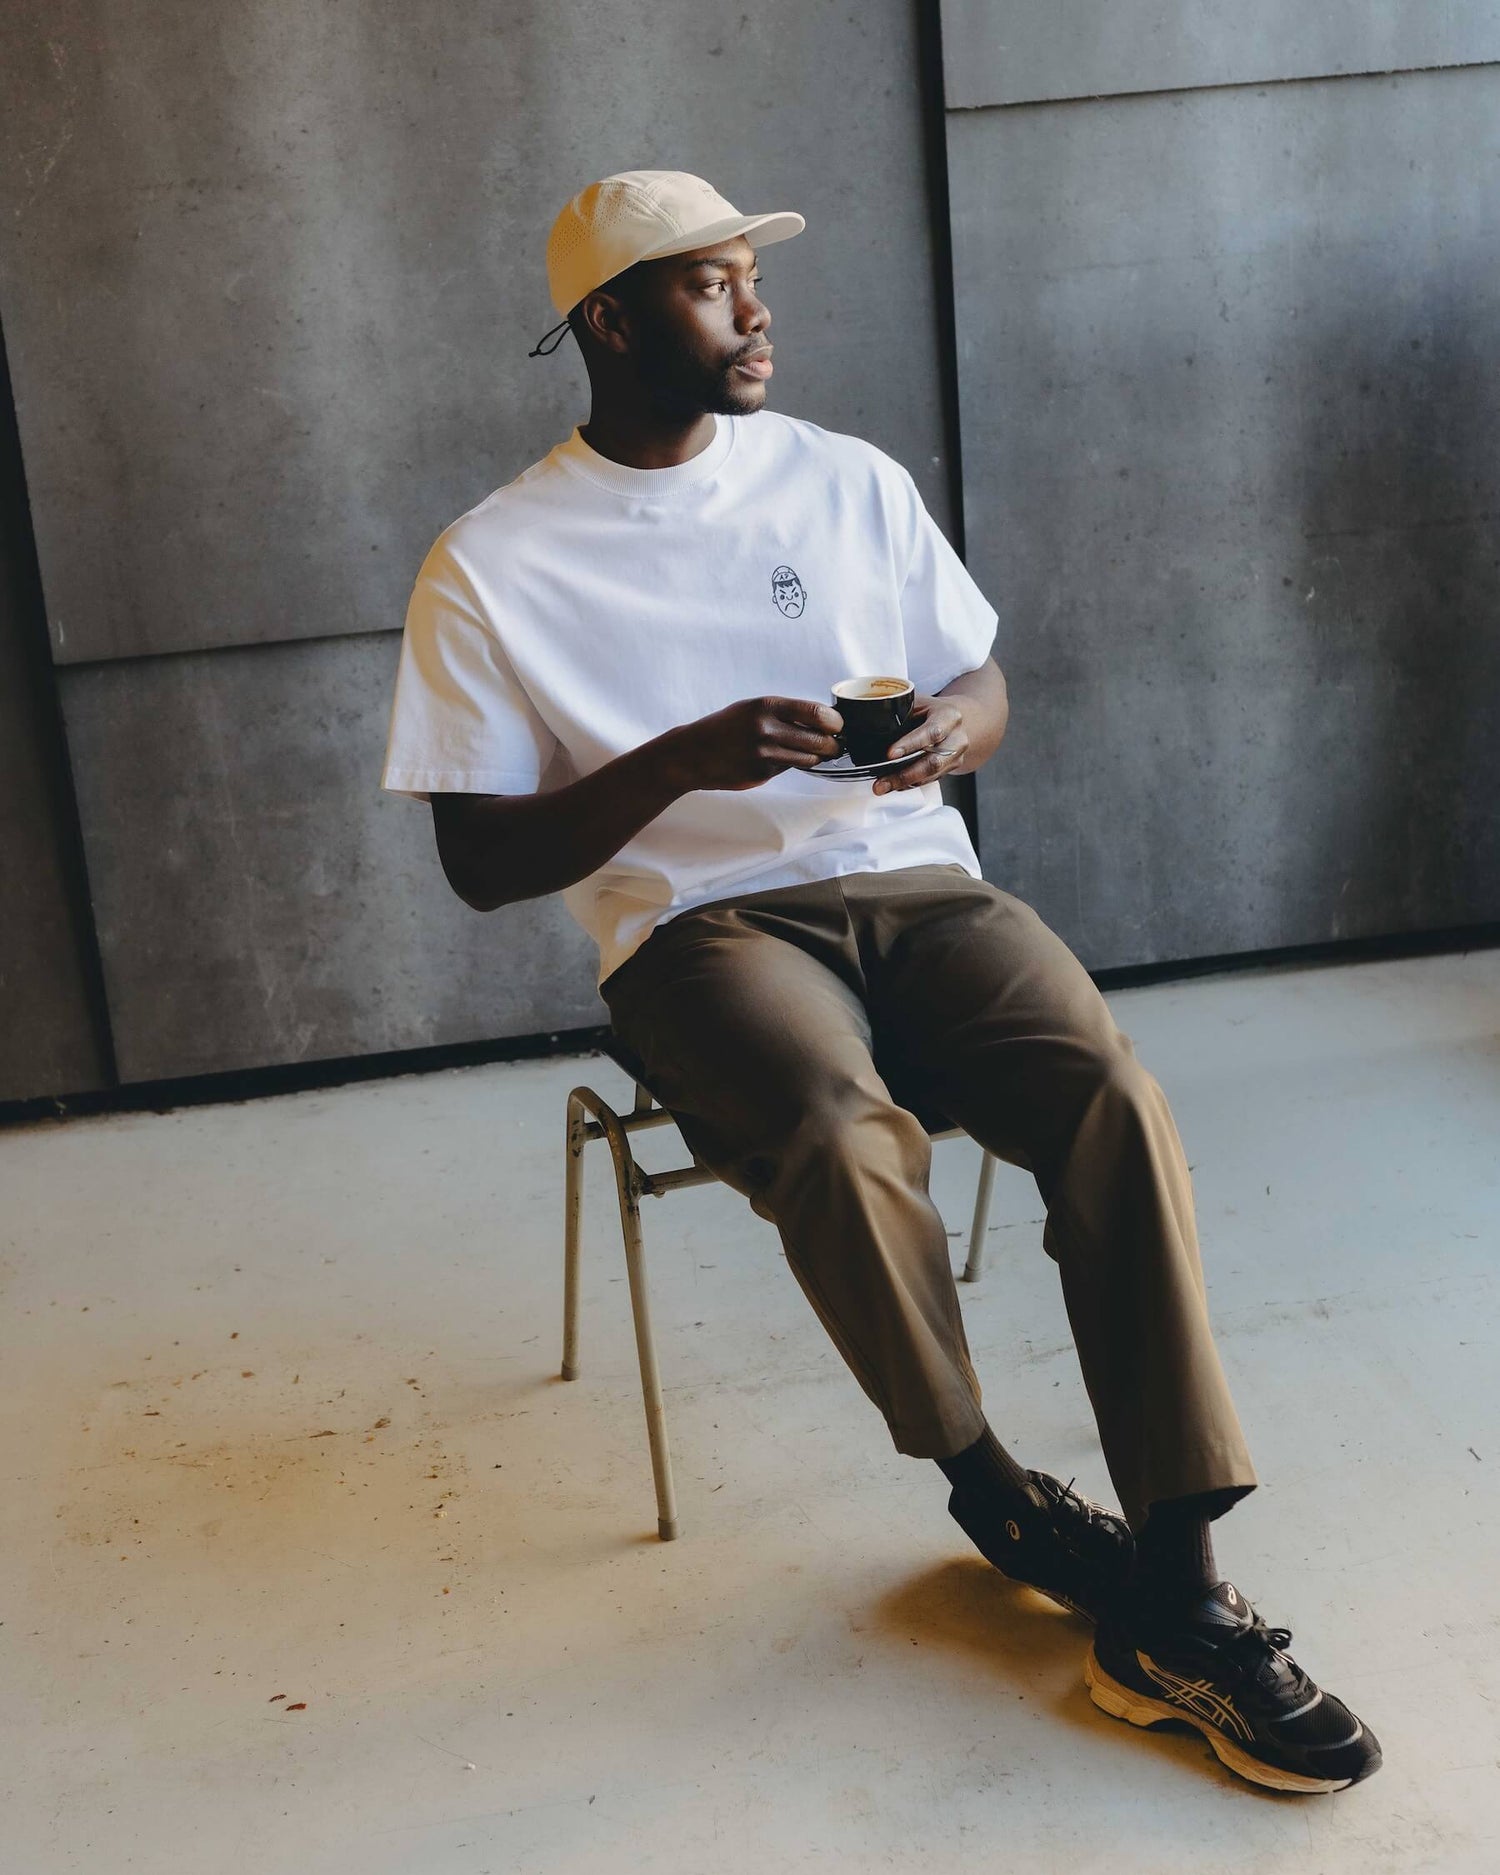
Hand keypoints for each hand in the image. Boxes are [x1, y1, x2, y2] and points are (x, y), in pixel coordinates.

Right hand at [658, 695, 844, 792]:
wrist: (691, 754)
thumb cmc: (724, 729)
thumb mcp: (751, 709)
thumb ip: (783, 714)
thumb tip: (819, 721)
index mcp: (766, 706)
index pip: (815, 712)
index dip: (834, 721)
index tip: (838, 726)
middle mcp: (767, 729)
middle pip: (818, 739)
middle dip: (832, 744)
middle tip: (835, 745)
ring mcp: (764, 754)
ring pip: (808, 759)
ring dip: (816, 758)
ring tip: (816, 754)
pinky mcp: (761, 774)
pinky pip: (788, 769)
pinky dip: (792, 766)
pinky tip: (781, 761)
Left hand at [872, 694, 967, 792]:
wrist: (956, 720)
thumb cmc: (932, 710)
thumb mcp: (918, 703)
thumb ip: (901, 712)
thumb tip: (872, 726)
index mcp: (949, 716)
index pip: (932, 731)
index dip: (911, 744)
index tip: (890, 754)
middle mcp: (957, 738)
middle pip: (933, 761)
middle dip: (905, 774)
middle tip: (882, 781)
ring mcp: (955, 756)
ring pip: (931, 775)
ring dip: (905, 783)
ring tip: (882, 786)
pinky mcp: (950, 768)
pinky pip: (930, 780)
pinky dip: (910, 784)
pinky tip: (895, 785)